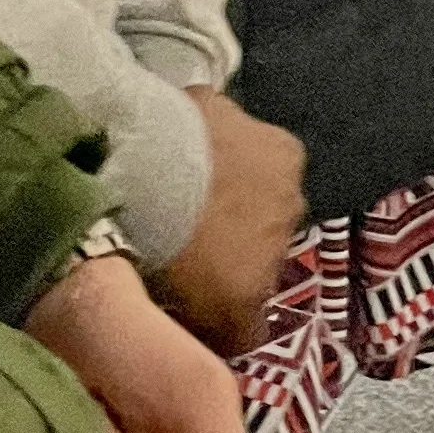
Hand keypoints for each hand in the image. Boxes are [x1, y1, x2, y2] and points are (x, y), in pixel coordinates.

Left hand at [152, 88, 306, 356]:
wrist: (138, 183)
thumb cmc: (190, 254)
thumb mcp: (226, 316)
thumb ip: (247, 329)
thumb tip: (247, 338)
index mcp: (296, 201)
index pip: (273, 235)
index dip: (241, 255)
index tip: (204, 270)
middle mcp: (282, 155)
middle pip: (253, 190)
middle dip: (224, 209)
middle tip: (178, 234)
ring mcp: (240, 117)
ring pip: (223, 153)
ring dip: (199, 173)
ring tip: (154, 199)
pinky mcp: (195, 94)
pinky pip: (188, 123)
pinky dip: (172, 143)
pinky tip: (143, 166)